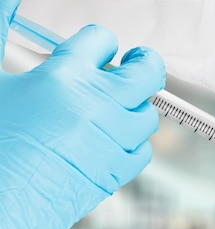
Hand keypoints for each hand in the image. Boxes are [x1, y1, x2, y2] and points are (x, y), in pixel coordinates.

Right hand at [0, 0, 164, 228]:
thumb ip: (1, 31)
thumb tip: (9, 0)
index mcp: (64, 77)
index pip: (101, 41)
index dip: (100, 42)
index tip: (99, 48)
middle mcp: (99, 106)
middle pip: (146, 73)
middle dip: (144, 63)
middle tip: (137, 62)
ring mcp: (113, 141)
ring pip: (147, 114)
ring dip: (135, 107)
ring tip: (117, 108)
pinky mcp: (116, 173)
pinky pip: (144, 152)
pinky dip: (135, 143)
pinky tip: (116, 142)